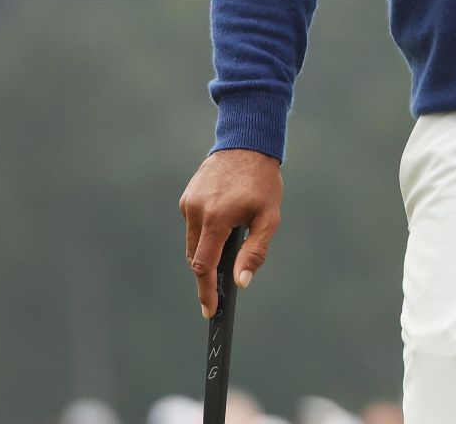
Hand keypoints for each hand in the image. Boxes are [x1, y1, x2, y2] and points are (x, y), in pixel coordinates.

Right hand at [179, 148, 282, 317]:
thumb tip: (241, 282)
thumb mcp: (269, 217)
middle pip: (196, 257)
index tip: (209, 310)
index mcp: (216, 217)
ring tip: (227, 252)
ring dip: (207, 252)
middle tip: (220, 290)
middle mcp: (196, 211)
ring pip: (193, 243)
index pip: (204, 265)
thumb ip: (255, 251)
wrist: (247, 145)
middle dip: (207, 275)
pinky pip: (193, 226)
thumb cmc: (263, 182)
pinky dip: (204, 235)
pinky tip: (222, 229)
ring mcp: (188, 204)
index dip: (206, 291)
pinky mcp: (186, 198)